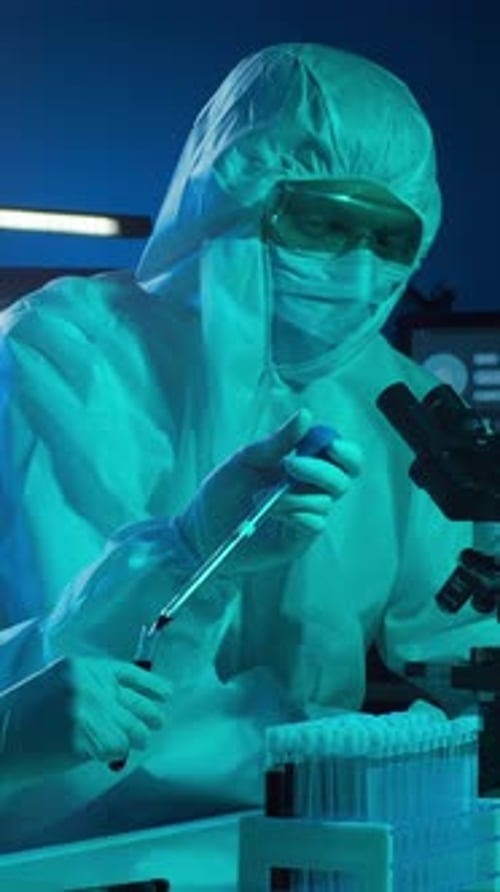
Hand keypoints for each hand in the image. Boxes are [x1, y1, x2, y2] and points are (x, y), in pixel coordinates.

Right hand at [0, 656, 170, 784]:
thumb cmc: (22, 716)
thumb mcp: (57, 685)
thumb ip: (90, 687)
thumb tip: (121, 703)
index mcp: (81, 667)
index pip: (126, 673)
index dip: (150, 684)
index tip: (166, 692)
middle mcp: (89, 685)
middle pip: (133, 703)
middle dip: (148, 715)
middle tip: (157, 722)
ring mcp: (89, 711)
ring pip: (128, 728)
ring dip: (133, 738)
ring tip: (138, 741)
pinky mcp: (86, 738)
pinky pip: (115, 749)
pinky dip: (113, 755)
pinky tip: (107, 755)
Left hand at [177, 409, 362, 572]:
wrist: (202, 528)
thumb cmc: (224, 491)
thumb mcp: (248, 458)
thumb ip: (279, 441)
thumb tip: (306, 415)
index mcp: (305, 468)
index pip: (343, 459)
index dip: (345, 451)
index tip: (330, 445)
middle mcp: (311, 492)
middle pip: (341, 481)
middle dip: (320, 471)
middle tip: (291, 465)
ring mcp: (306, 518)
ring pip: (323, 502)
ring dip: (293, 496)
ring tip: (259, 497)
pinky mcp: (298, 541)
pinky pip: (314, 524)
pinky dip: (295, 514)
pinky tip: (273, 513)